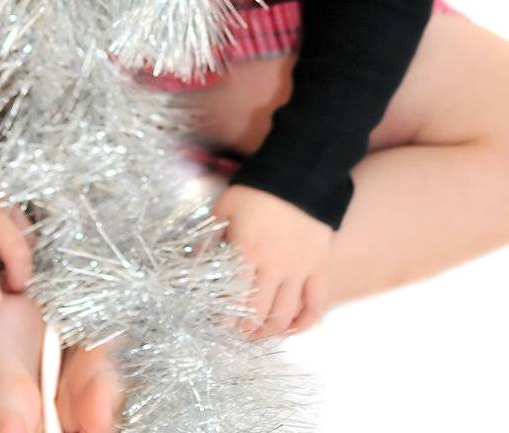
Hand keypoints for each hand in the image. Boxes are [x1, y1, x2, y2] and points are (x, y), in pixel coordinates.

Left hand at [211, 183, 331, 337]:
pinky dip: (304, 324)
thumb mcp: (224, 209)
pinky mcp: (319, 268)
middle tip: (234, 332)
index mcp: (247, 253)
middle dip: (243, 332)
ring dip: (269, 332)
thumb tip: (189, 262)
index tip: (215, 324)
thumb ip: (207, 238)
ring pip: (285, 317)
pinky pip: (315, 306)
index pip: (232, 302)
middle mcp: (273, 268)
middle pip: (258, 317)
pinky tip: (290, 328)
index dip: (223, 321)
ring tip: (257, 333)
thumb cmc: (255, 191)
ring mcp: (299, 270)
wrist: (299, 174)